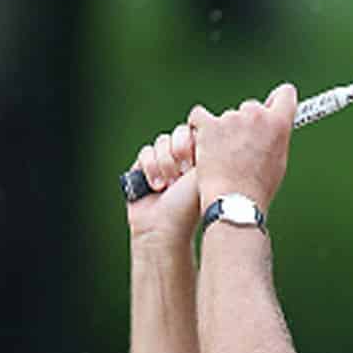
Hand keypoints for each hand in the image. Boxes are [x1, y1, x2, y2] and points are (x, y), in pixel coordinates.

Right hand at [127, 123, 199, 243]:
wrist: (165, 228)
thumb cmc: (191, 204)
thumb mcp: (205, 172)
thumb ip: (207, 146)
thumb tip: (205, 125)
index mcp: (204, 158)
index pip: (195, 131)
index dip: (191, 143)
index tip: (192, 162)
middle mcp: (185, 160)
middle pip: (177, 134)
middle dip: (177, 154)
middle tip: (180, 174)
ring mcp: (164, 163)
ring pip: (160, 142)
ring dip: (163, 164)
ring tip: (168, 186)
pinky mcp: (145, 168)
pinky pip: (145, 152)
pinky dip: (150, 169)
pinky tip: (155, 187)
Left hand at [189, 84, 297, 215]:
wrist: (235, 202)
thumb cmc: (257, 189)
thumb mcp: (278, 162)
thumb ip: (276, 138)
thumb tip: (273, 127)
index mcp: (279, 124)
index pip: (285, 94)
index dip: (278, 100)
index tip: (272, 106)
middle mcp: (257, 116)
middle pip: (251, 108)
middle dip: (245, 124)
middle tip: (241, 148)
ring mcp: (232, 119)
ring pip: (226, 117)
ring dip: (223, 132)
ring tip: (223, 158)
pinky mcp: (209, 125)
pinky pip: (199, 117)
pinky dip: (199, 128)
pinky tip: (202, 145)